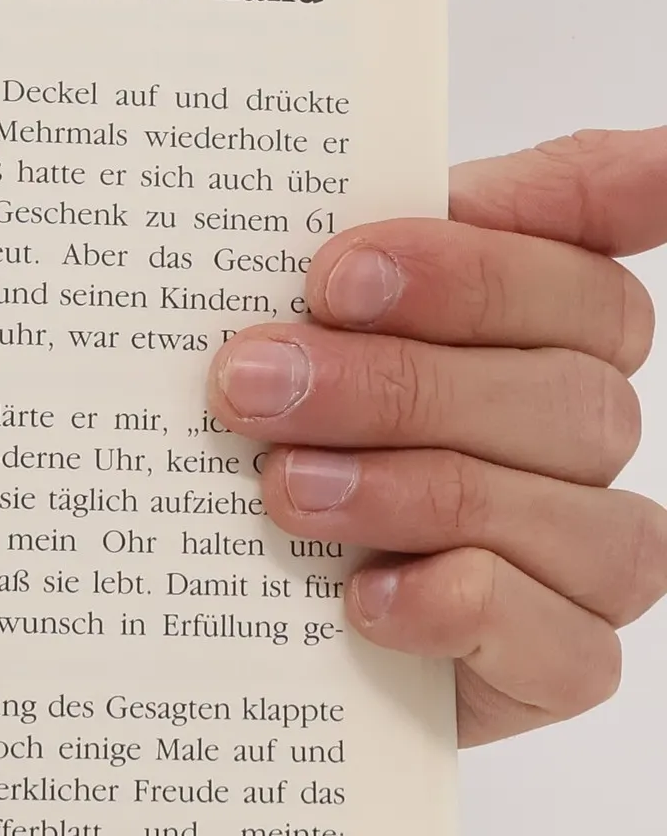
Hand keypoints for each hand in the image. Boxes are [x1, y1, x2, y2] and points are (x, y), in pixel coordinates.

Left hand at [208, 128, 666, 745]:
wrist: (246, 619)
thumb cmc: (281, 448)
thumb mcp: (285, 339)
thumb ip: (341, 261)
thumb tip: (355, 171)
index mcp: (538, 320)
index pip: (576, 256)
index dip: (476, 258)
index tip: (337, 270)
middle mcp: (582, 425)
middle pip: (564, 384)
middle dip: (392, 381)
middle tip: (252, 383)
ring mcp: (591, 551)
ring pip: (575, 510)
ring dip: (414, 491)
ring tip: (284, 489)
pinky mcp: (563, 664)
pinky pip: (567, 643)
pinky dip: (461, 608)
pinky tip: (364, 597)